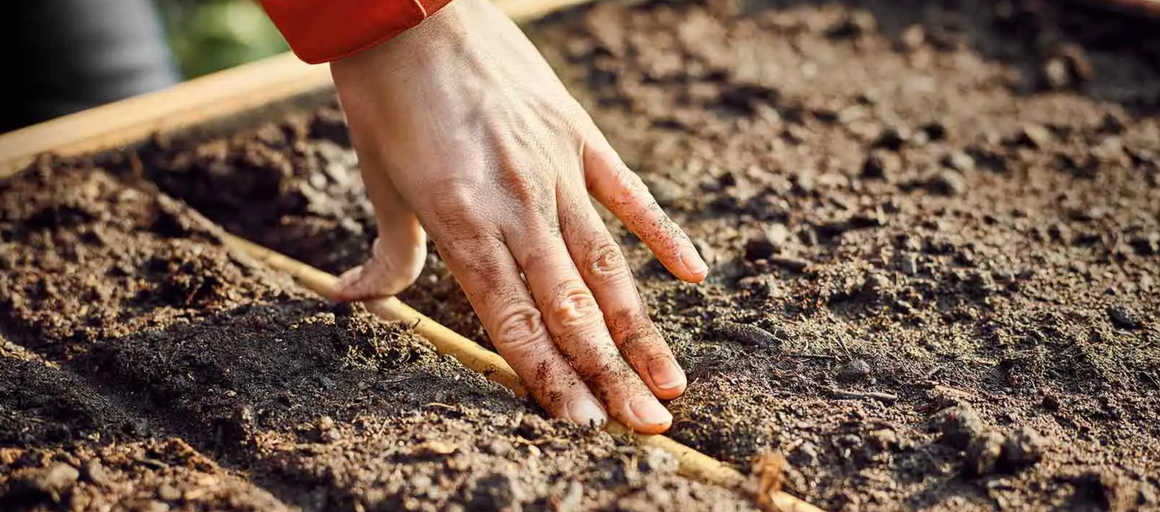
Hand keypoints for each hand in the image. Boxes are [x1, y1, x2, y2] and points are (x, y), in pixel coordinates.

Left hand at [328, 0, 707, 432]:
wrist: (413, 10)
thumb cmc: (386, 98)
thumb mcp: (381, 180)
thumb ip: (389, 253)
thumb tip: (354, 299)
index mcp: (463, 223)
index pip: (513, 320)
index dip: (549, 377)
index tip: (583, 424)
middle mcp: (516, 207)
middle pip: (571, 307)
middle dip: (609, 374)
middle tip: (647, 426)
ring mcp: (555, 170)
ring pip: (607, 265)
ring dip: (641, 327)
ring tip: (672, 382)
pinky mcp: (577, 136)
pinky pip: (628, 194)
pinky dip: (662, 234)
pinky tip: (694, 276)